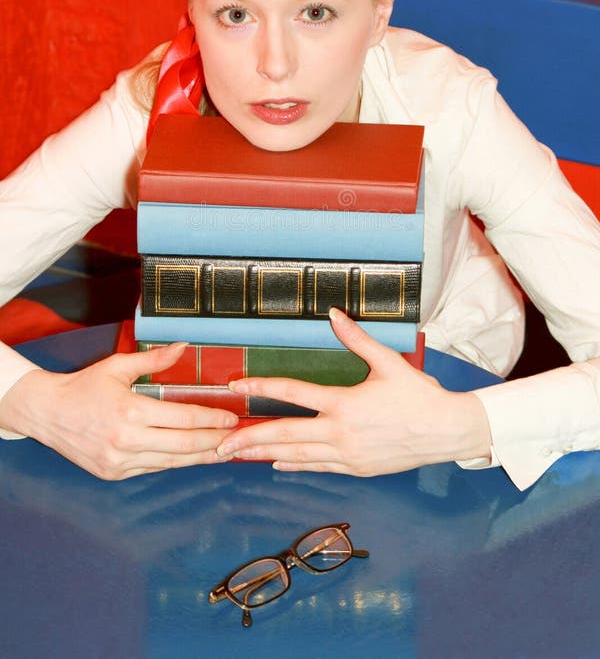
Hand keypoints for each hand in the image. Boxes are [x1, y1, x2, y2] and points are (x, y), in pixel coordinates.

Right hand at [0, 343, 237, 478]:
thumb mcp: (118, 366)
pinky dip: (175, 462)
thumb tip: (183, 346)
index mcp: (130, 411)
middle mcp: (127, 440)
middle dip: (214, 442)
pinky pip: (153, 468)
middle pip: (183, 445)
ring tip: (222, 452)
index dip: (211, 419)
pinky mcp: (114, 473)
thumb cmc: (84, 387)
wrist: (47, 413)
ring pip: (171, 462)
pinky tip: (191, 457)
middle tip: (236, 438)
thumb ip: (154, 359)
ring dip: (200, 457)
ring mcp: (120, 461)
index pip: (183, 418)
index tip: (230, 418)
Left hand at [216, 308, 491, 475]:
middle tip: (219, 444)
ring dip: (264, 454)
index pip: (293, 393)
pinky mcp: (356, 468)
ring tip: (238, 456)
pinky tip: (277, 463)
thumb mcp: (388, 363)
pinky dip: (294, 465)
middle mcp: (340, 433)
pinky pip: (317, 467)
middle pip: (285, 435)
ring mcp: (347, 455)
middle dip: (249, 439)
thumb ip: (356, 339)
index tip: (237, 385)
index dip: (262, 386)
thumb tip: (334, 314)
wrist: (447, 432)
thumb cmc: (419, 396)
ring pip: (296, 455)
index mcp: (344, 404)